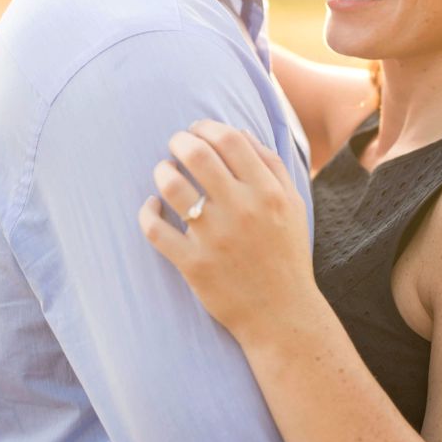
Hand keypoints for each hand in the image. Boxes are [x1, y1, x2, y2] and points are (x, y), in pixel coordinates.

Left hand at [137, 120, 316, 336]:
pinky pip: (155, 229)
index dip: (207, 127)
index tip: (197, 130)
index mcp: (268, 193)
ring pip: (172, 187)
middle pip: (198, 155)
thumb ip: (272, 166)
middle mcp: (242, 210)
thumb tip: (239, 132)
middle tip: (175, 144)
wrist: (282, 313)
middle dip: (179, 141)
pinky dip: (147, 211)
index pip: (230, 141)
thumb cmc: (286, 255)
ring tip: (164, 173)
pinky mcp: (193, 263)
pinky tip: (152, 207)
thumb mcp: (293, 206)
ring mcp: (215, 237)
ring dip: (162, 172)